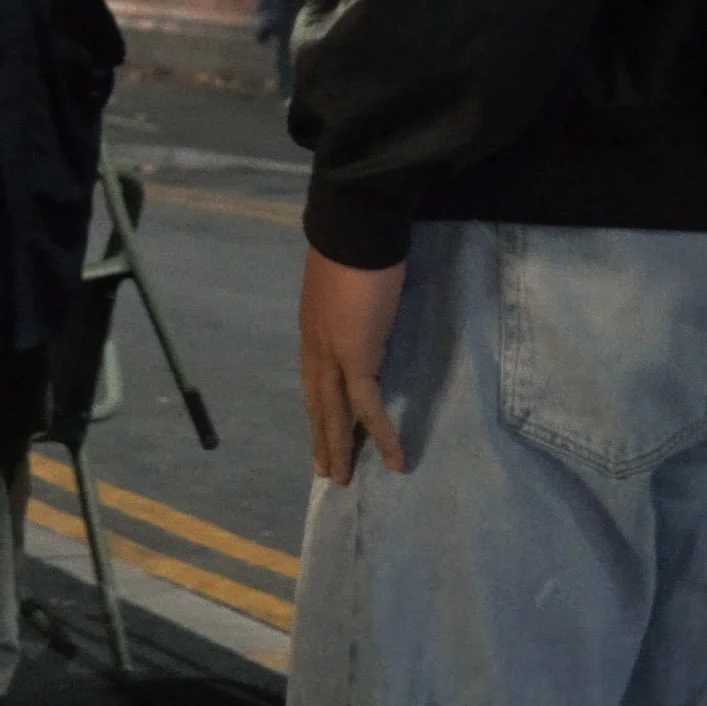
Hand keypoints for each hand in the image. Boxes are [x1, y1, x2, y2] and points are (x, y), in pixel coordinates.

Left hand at [299, 247, 406, 484]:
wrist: (354, 226)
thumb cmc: (356, 244)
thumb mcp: (348, 281)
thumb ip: (351, 304)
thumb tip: (366, 315)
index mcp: (312, 328)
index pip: (313, 378)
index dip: (318, 406)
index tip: (320, 429)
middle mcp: (315, 346)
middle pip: (317, 403)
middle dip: (321, 438)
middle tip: (324, 470)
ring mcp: (331, 354)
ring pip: (333, 413)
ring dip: (338, 448)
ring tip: (342, 479)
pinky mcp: (355, 357)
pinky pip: (368, 406)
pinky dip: (381, 434)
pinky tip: (394, 459)